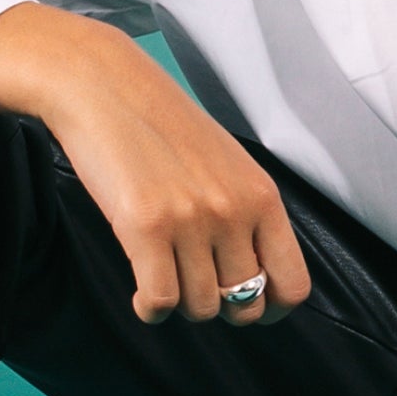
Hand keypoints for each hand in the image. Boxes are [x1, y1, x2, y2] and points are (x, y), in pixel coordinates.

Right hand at [0, 3, 312, 326]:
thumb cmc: (160, 126)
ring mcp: (192, 220)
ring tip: (160, 276)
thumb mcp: (226, 164)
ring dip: (177, 304)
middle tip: (189, 282)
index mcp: (262, 196)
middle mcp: (235, 211)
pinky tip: (140, 293)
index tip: (241, 303)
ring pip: (198, 308)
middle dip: (216, 306)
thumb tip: (253, 280)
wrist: (103, 86)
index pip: (292, 286)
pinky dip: (150, 309)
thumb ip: (246, 214)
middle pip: (241, 305)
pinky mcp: (146, 226)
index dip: (269, 308)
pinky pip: (160, 301)